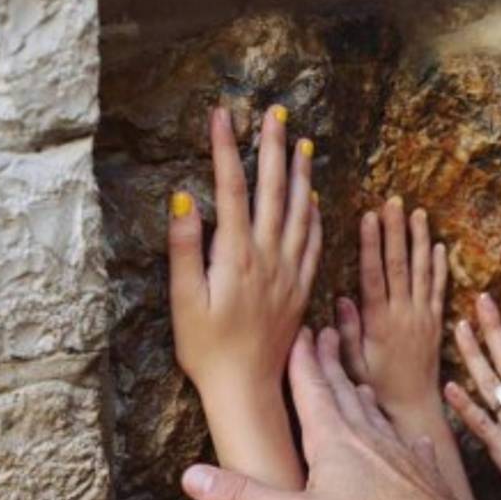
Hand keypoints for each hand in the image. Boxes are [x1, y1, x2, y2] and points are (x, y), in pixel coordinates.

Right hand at [168, 106, 320, 399]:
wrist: (247, 387)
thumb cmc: (207, 349)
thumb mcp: (185, 301)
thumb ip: (185, 249)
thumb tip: (185, 199)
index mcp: (237, 256)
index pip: (232, 188)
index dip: (227, 148)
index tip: (223, 114)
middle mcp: (269, 258)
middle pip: (272, 192)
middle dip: (273, 148)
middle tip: (277, 113)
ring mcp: (291, 273)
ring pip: (300, 213)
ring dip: (301, 176)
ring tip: (304, 144)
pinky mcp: (301, 289)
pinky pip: (314, 244)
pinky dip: (315, 217)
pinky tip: (315, 200)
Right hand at [181, 328, 465, 499]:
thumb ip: (243, 498)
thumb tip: (190, 477)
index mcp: (333, 440)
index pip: (311, 388)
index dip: (302, 359)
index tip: (300, 331)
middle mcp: (367, 436)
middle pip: (343, 391)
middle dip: (330, 363)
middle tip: (328, 333)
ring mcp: (399, 453)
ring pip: (376, 414)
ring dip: (362, 394)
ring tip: (357, 383)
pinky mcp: (423, 474)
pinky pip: (414, 447)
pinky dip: (408, 438)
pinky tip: (416, 439)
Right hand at [336, 199, 448, 420]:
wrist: (413, 407)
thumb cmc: (376, 388)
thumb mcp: (354, 364)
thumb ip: (347, 333)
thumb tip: (342, 298)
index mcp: (380, 322)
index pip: (375, 274)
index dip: (372, 244)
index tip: (369, 217)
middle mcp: (404, 314)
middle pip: (400, 265)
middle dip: (396, 231)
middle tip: (394, 202)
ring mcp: (423, 317)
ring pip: (422, 272)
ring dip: (419, 240)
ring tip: (418, 213)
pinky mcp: (435, 324)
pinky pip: (439, 290)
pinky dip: (439, 268)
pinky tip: (438, 247)